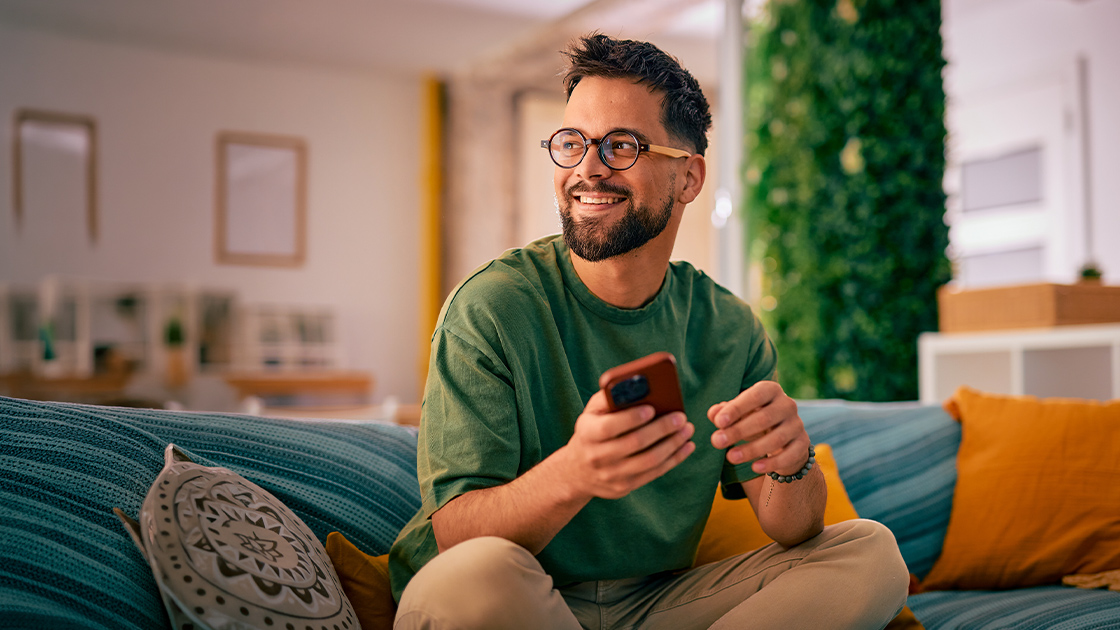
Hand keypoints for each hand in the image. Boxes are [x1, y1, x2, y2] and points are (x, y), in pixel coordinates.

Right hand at [557, 390, 694, 499]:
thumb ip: (610, 396)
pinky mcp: (625, 487)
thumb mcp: (592, 412)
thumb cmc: (592, 430)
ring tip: (688, 429)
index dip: (631, 418)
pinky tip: (687, 446)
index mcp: (588, 433)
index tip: (652, 408)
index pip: (609, 427)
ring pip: (649, 460)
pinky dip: (674, 459)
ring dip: (673, 444)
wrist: (578, 471)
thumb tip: (637, 382)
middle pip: (634, 443)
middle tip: (681, 417)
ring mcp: (611, 475)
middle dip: (661, 429)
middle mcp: (597, 456)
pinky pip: (655, 473)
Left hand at [707, 381, 808, 476]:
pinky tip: (754, 468)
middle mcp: (787, 405)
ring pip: (776, 439)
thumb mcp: (737, 414)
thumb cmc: (752, 419)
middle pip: (764, 418)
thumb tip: (713, 414)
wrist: (782, 439)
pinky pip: (789, 455)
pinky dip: (772, 463)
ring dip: (751, 449)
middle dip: (738, 431)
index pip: (755, 396)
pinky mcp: (803, 444)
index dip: (736, 408)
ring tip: (730, 457)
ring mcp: (797, 425)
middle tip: (717, 441)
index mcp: (771, 390)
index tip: (718, 422)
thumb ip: (724, 413)